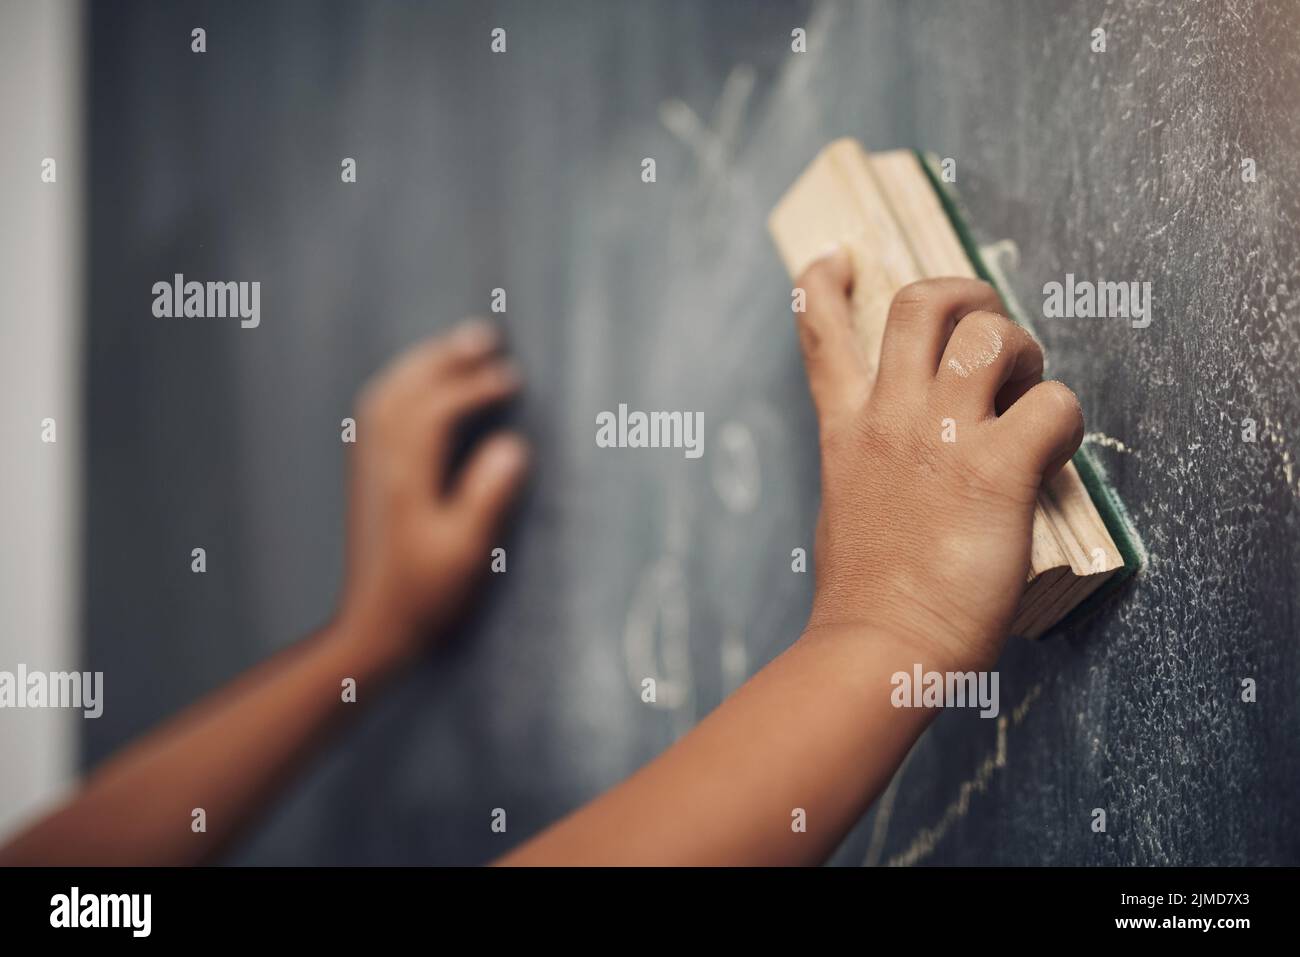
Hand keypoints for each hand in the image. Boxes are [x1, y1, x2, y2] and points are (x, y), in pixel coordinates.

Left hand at [335, 320, 528, 657]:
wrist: (375, 627)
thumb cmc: (427, 594)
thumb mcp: (467, 551)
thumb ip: (488, 497)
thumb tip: (514, 447)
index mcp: (407, 476)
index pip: (438, 410)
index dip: (475, 387)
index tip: (513, 377)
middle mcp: (382, 463)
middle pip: (407, 390)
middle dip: (446, 358)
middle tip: (486, 337)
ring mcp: (370, 468)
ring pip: (388, 396)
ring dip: (423, 365)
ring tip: (458, 348)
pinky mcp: (368, 478)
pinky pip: (377, 412)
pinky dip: (402, 386)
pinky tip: (421, 386)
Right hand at [796, 250, 1082, 669]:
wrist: (879, 647)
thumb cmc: (866, 598)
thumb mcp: (845, 510)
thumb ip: (869, 466)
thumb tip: (910, 456)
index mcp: (846, 430)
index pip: (821, 333)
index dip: (825, 283)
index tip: (840, 259)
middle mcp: (889, 417)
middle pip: (921, 304)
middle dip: (965, 295)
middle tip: (988, 325)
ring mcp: (940, 437)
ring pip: (990, 334)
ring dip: (1023, 349)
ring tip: (1029, 388)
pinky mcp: (996, 469)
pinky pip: (1053, 403)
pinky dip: (1066, 418)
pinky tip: (1057, 451)